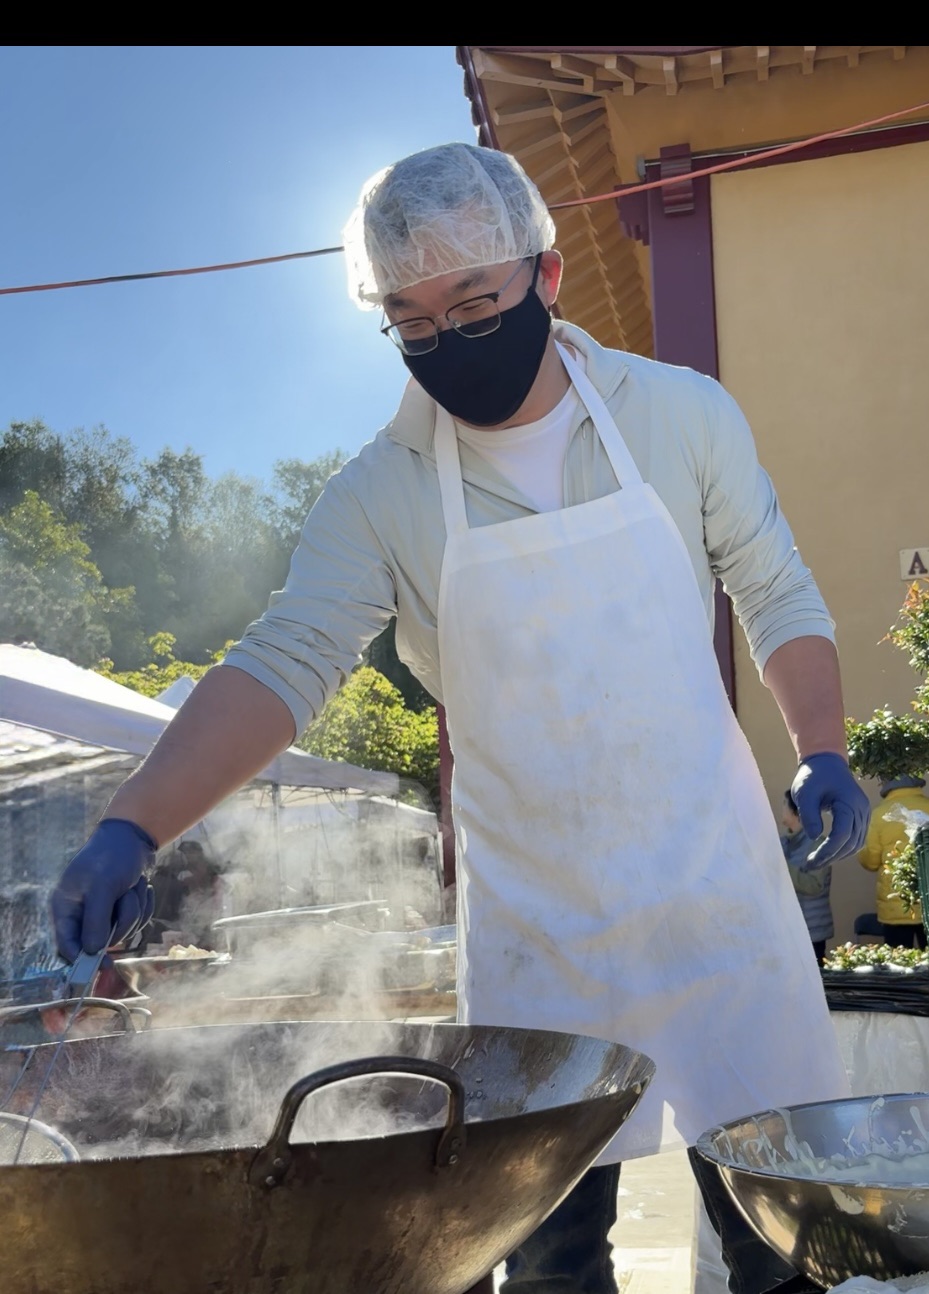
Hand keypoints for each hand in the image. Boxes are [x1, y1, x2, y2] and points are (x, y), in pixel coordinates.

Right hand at [51, 819, 156, 961]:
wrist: (134, 837)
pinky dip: (144, 905)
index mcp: (66, 907)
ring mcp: (104, 913)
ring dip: (134, 909)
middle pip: (101, 941)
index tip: (104, 965)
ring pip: (124, 931)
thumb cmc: (111, 857)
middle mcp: (81, 913)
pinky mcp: (122, 910)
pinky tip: (141, 885)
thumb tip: (92, 952)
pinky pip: (138, 922)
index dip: (82, 960)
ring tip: (131, 884)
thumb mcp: (102, 886)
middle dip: (120, 919)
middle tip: (124, 895)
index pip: (66, 945)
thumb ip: (96, 919)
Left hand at [791, 753, 870, 865]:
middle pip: (851, 842)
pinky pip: (857, 837)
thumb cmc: (813, 776)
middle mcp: (862, 809)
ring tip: (818, 861)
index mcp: (849, 802)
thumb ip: (809, 814)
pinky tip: (829, 853)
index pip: (842, 834)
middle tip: (810, 865)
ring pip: (857, 843)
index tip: (811, 861)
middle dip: (831, 857)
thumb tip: (814, 837)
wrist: (826, 762)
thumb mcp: (804, 793)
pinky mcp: (861, 816)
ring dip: (838, 855)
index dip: (827, 851)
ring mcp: (864, 813)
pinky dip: (844, 848)